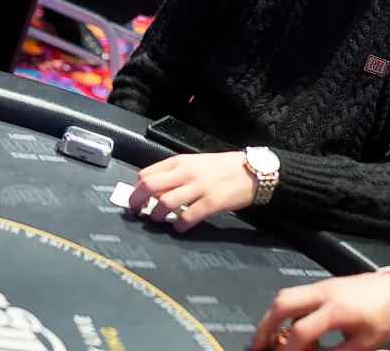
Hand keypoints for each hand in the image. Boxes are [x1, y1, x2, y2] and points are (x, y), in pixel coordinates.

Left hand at [128, 151, 256, 231]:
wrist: (252, 170)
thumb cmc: (223, 167)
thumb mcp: (196, 163)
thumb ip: (177, 173)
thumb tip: (157, 190)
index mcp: (180, 162)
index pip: (147, 174)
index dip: (137, 189)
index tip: (138, 199)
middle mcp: (186, 173)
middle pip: (149, 187)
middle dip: (137, 202)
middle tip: (138, 212)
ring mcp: (198, 188)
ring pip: (164, 203)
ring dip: (156, 216)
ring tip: (158, 220)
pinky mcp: (210, 203)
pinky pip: (187, 217)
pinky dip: (179, 225)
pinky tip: (179, 227)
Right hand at [250, 273, 389, 350]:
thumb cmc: (385, 319)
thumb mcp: (364, 344)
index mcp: (336, 310)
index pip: (300, 330)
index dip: (287, 350)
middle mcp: (324, 293)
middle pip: (283, 302)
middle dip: (265, 325)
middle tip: (258, 346)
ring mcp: (322, 285)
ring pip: (287, 294)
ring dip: (273, 316)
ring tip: (268, 338)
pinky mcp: (324, 284)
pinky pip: (298, 295)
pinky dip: (287, 311)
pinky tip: (290, 328)